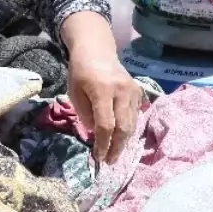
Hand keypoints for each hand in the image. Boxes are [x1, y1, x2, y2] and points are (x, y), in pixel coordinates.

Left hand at [60, 12, 140, 164]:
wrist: (96, 50)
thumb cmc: (80, 71)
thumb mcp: (74, 92)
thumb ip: (85, 114)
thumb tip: (97, 134)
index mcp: (103, 90)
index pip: (105, 125)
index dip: (102, 144)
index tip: (98, 157)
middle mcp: (122, 91)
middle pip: (123, 127)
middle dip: (116, 147)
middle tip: (109, 161)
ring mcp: (133, 91)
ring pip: (132, 123)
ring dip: (123, 141)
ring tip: (114, 154)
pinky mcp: (138, 92)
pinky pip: (135, 115)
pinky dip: (128, 128)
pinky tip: (120, 138)